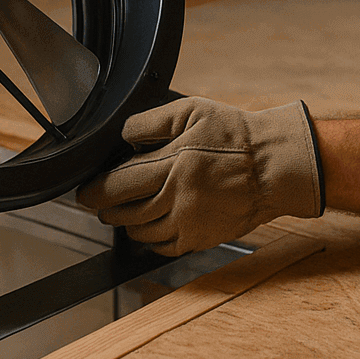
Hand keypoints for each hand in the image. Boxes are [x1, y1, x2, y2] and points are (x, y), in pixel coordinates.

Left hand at [75, 96, 324, 255]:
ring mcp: (190, 222)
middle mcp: (178, 197)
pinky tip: (150, 226)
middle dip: (105, 208)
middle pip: (124, 212)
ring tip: (123, 213)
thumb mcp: (194, 111)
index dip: (95, 190)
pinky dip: (150, 239)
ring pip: (141, 232)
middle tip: (99, 202)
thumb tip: (125, 135)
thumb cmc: (237, 136)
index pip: (119, 184)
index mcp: (174, 164)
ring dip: (126, 223)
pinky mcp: (201, 237)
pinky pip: (163, 247)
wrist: (274, 166)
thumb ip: (153, 120)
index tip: (84, 191)